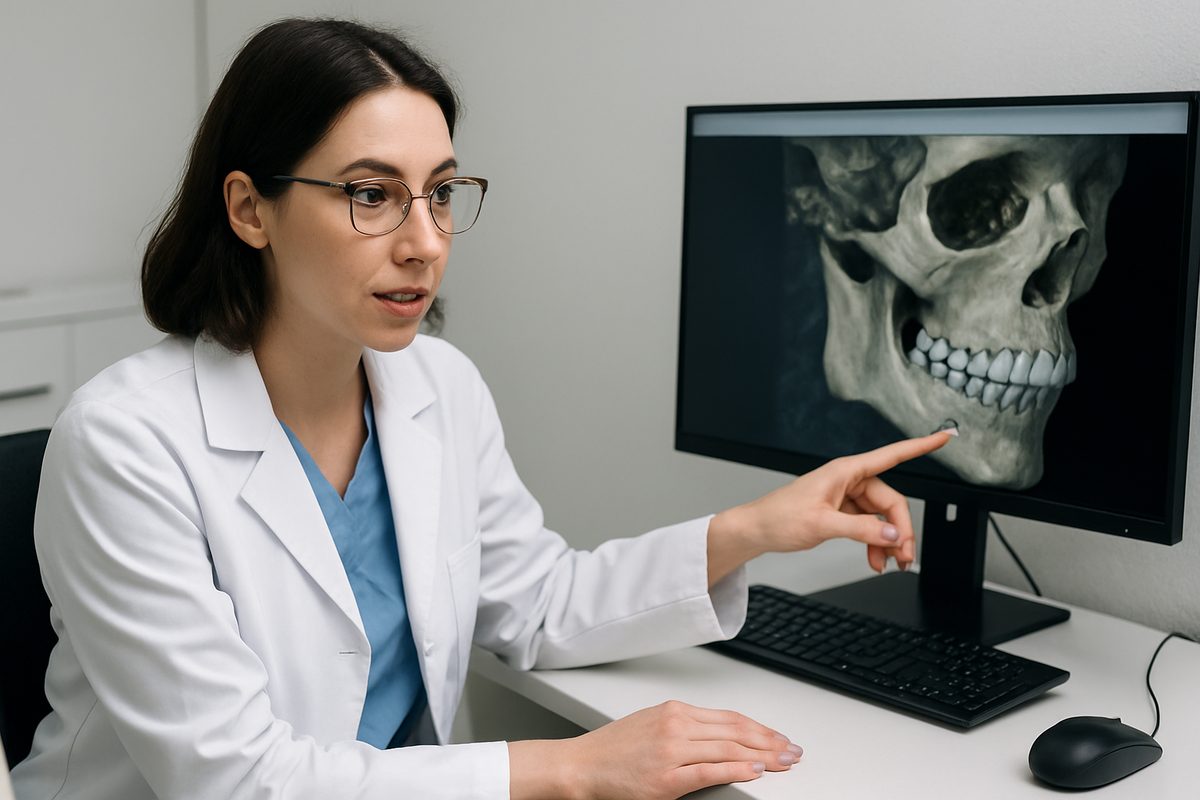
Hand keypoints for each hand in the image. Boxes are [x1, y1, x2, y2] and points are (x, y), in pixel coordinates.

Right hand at [510, 700, 800, 799]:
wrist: (579, 766)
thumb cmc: (612, 751)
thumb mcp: (651, 725)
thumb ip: (684, 727)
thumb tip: (720, 736)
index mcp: (674, 711)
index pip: (729, 717)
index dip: (760, 728)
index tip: (779, 737)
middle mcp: (676, 725)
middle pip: (735, 731)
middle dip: (769, 741)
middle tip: (793, 750)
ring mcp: (671, 751)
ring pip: (728, 749)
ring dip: (763, 756)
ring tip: (784, 762)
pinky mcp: (666, 778)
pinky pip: (709, 771)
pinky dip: (736, 769)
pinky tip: (755, 770)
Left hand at [708, 431, 953, 579]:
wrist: (757, 529)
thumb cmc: (779, 517)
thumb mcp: (822, 524)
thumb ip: (861, 529)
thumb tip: (893, 534)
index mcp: (845, 471)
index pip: (892, 455)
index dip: (920, 445)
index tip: (944, 436)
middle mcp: (849, 480)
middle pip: (891, 501)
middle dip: (900, 530)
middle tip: (904, 557)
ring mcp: (846, 496)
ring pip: (882, 517)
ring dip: (889, 541)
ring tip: (890, 563)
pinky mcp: (842, 512)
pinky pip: (869, 525)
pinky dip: (875, 543)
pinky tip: (876, 560)